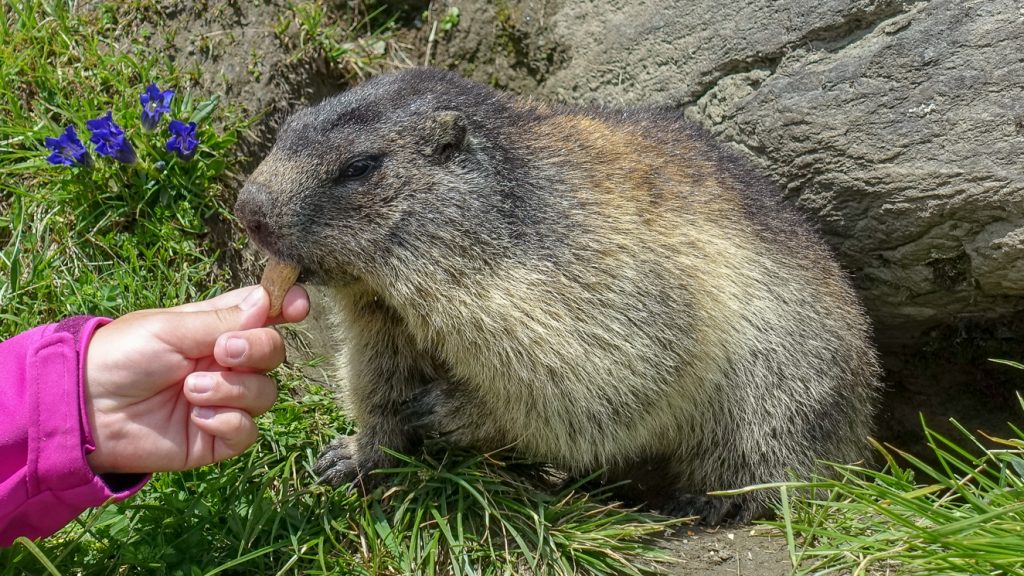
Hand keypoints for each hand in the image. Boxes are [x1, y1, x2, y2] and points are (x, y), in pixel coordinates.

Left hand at [83, 284, 309, 473]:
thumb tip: (269, 300)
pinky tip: (195, 416)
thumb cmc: (122, 356)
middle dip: (257, 350)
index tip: (297, 307)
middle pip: (274, 352)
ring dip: (232, 389)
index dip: (287, 307)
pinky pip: (248, 430)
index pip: (266, 313)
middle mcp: (227, 362)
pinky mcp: (218, 436)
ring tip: (190, 390)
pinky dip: (226, 421)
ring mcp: (225, 400)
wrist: (87, 409)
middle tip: (224, 352)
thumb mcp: (171, 328)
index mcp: (217, 327)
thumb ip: (223, 318)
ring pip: (266, 393)